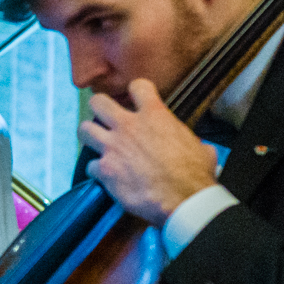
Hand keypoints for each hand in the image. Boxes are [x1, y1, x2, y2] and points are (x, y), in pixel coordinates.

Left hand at [79, 79, 219, 226]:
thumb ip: (187, 140)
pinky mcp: (105, 170)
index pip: (138, 86)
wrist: (182, 198)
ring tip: (96, 142)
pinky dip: (96, 170)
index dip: (136, 91)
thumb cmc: (194, 173)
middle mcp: (128, 126)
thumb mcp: (198, 147)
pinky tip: (104, 175)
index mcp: (154, 114)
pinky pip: (90, 165)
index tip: (136, 99)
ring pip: (84, 129)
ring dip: (89, 135)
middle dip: (99, 108)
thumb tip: (198, 147)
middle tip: (104, 118)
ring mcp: (113, 147)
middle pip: (98, 102)